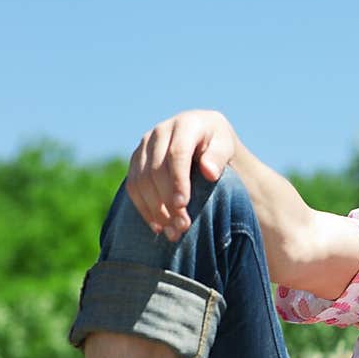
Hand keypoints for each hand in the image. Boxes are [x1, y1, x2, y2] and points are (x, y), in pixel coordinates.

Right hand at [126, 110, 237, 239]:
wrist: (203, 137)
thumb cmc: (217, 145)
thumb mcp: (225, 146)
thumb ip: (218, 157)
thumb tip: (208, 172)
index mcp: (185, 125)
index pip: (177, 154)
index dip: (177, 181)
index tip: (182, 205)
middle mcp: (160, 131)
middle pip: (156, 170)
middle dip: (167, 201)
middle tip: (182, 226)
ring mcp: (144, 145)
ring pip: (141, 180)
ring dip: (155, 209)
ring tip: (172, 232)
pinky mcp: (136, 159)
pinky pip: (133, 186)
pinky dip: (143, 208)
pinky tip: (157, 226)